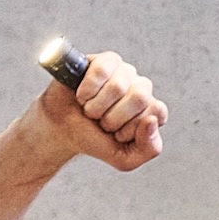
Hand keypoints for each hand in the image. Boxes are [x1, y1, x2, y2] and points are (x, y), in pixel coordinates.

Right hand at [30, 51, 167, 171]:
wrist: (61, 131)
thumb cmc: (93, 140)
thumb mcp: (124, 158)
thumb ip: (149, 148)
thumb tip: (152, 120)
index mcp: (151, 110)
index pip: (157, 111)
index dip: (132, 127)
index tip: (116, 135)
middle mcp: (141, 88)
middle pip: (140, 97)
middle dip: (113, 118)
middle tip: (101, 122)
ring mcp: (124, 72)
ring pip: (117, 86)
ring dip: (96, 106)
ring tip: (89, 110)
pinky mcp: (104, 60)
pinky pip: (102, 69)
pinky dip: (87, 89)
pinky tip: (82, 95)